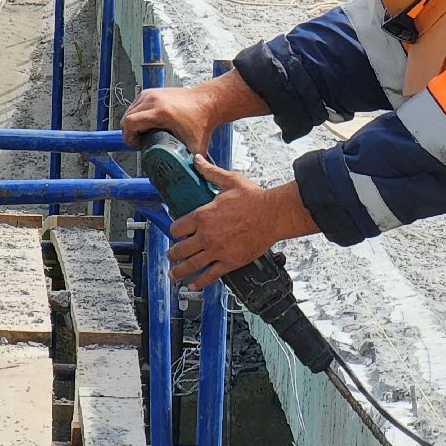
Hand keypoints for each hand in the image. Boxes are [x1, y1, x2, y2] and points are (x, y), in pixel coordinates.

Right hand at [121, 71, 271, 152]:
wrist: (208, 101)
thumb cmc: (202, 121)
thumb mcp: (195, 146)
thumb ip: (192, 165)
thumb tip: (188, 182)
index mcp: (160, 112)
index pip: (130, 123)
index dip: (129, 137)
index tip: (138, 146)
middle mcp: (153, 100)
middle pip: (127, 118)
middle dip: (130, 133)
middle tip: (140, 143)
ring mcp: (151, 94)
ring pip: (130, 111)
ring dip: (132, 124)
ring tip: (142, 135)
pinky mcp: (152, 91)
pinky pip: (136, 105)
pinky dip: (137, 115)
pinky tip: (145, 125)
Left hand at [166, 157, 300, 287]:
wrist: (274, 214)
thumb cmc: (254, 198)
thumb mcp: (229, 180)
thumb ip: (210, 172)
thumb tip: (197, 160)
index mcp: (203, 215)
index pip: (177, 227)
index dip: (175, 231)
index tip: (176, 232)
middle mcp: (206, 235)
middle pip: (180, 249)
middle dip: (173, 253)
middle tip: (172, 255)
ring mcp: (217, 251)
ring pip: (191, 265)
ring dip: (180, 271)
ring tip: (175, 274)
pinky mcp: (230, 262)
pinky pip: (210, 275)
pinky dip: (200, 282)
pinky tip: (193, 286)